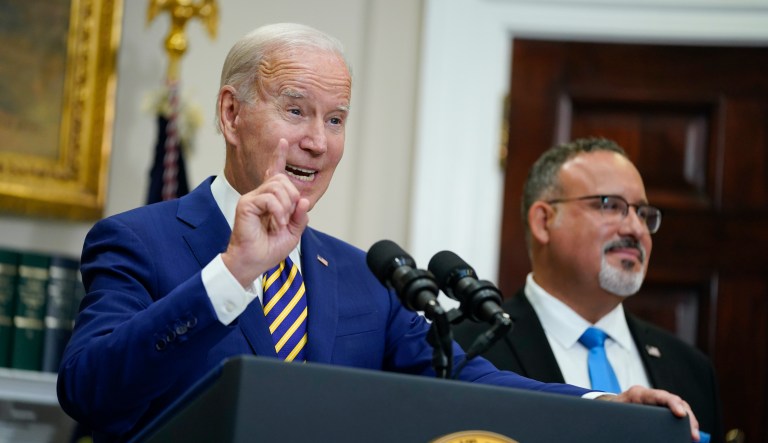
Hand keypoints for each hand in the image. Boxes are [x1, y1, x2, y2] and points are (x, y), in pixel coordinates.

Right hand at [222, 138, 309, 286]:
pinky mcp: (246, 204)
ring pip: (278, 187)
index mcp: (270, 199)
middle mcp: (260, 195)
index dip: (279, 157)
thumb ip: (300, 216)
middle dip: (292, 198)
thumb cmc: (269, 248)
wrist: (253, 262)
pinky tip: (275, 224)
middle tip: (287, 219)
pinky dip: (278, 212)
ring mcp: (251, 198)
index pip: (275, 173)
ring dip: (285, 207)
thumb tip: (302, 200)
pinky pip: (269, 198)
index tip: (284, 141)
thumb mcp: (292, 232)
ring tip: (280, 224)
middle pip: (282, 179)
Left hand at [600, 385, 701, 441]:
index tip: (681, 414)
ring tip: (694, 437)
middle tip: (693, 434)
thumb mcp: (614, 412)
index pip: (659, 395)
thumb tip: (628, 432)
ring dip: (689, 422)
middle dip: (687, 416)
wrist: (607, 405)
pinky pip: (676, 414)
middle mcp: (650, 396)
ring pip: (679, 408)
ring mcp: (657, 402)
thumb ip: (622, 418)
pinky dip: (684, 424)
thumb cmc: (610, 409)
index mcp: (638, 394)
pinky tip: (688, 434)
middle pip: (675, 401)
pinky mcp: (660, 409)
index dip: (672, 403)